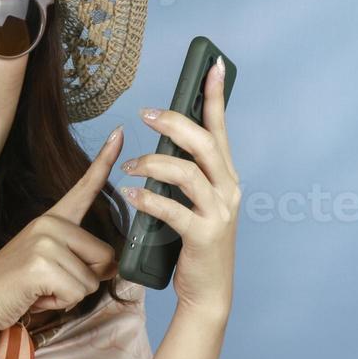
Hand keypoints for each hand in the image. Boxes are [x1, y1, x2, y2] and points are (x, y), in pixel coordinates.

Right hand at [0, 128, 125, 337]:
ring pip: (93, 279)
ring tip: (40, 289)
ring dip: (70, 295)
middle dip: (85, 279)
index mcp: (52, 219)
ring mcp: (45, 241)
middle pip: (106, 257)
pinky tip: (36, 297)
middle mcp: (50, 222)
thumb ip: (82, 259)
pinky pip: (78, 293)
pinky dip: (61, 304)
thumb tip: (113, 266)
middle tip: (50, 283)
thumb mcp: (53, 266)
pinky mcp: (42, 264)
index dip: (105, 160)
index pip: (84, 187)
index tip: (120, 132)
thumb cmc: (16, 288)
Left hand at [120, 57, 239, 317]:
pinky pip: (172, 209)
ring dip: (152, 164)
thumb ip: (187, 175)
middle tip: (144, 115)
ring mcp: (219, 213)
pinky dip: (147, 199)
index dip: (215, 96)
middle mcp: (228, 190)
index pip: (220, 129)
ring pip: (186, 173)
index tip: (210, 65)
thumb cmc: (195, 244)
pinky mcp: (203, 236)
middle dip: (174, 123)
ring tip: (129, 167)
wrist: (209, 293)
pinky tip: (129, 194)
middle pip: (204, 143)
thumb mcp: (197, 203)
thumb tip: (165, 142)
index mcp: (226, 177)